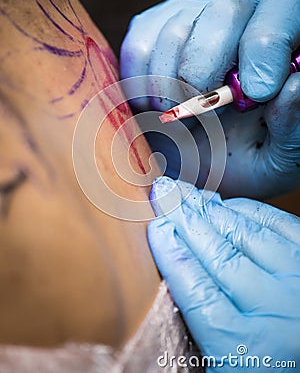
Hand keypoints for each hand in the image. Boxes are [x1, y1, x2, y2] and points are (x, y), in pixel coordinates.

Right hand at [120, 0, 299, 198]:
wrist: (189, 167)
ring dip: (170, 85)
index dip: (267, 44)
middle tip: (201, 114)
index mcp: (279, 48)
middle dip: (207, 67)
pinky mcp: (152, 30)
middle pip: (226, 10)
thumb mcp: (276, 159)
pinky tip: (155, 105)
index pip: (280, 10)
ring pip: (177, 29)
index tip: (256, 92)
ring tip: (181, 119)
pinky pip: (139, 42)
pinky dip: (140, 81)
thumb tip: (294, 86)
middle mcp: (238, 23)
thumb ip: (292, 127)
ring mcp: (192, 21)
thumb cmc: (239, 160)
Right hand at [148, 176, 299, 371]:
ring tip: (187, 193)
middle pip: (220, 255)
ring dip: (212, 211)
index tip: (156, 227)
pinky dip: (251, 211)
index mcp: (248, 348)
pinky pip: (281, 226)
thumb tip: (173, 269)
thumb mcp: (227, 366)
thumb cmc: (269, 367)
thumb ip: (202, 326)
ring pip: (247, 236)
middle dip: (185, 219)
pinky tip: (228, 204)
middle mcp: (280, 312)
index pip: (199, 292)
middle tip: (164, 193)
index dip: (173, 255)